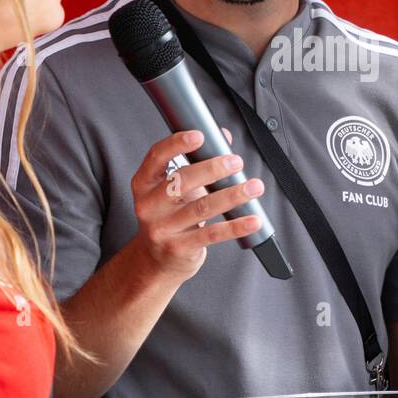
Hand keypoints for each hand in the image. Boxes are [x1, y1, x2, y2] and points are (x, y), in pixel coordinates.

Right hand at [128, 129, 263, 283]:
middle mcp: (149, 205)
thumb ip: (197, 163)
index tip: (200, 136)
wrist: (155, 261)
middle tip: (236, 162)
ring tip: (253, 187)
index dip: (177, 144)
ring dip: (232, 195)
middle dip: (212, 169)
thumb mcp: (174, 190)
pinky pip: (212, 234)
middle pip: (181, 181)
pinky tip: (252, 219)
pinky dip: (235, 226)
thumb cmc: (169, 217)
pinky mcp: (178, 248)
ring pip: (201, 208)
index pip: (156, 157)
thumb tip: (223, 138)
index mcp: (145, 184)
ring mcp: (162, 229)